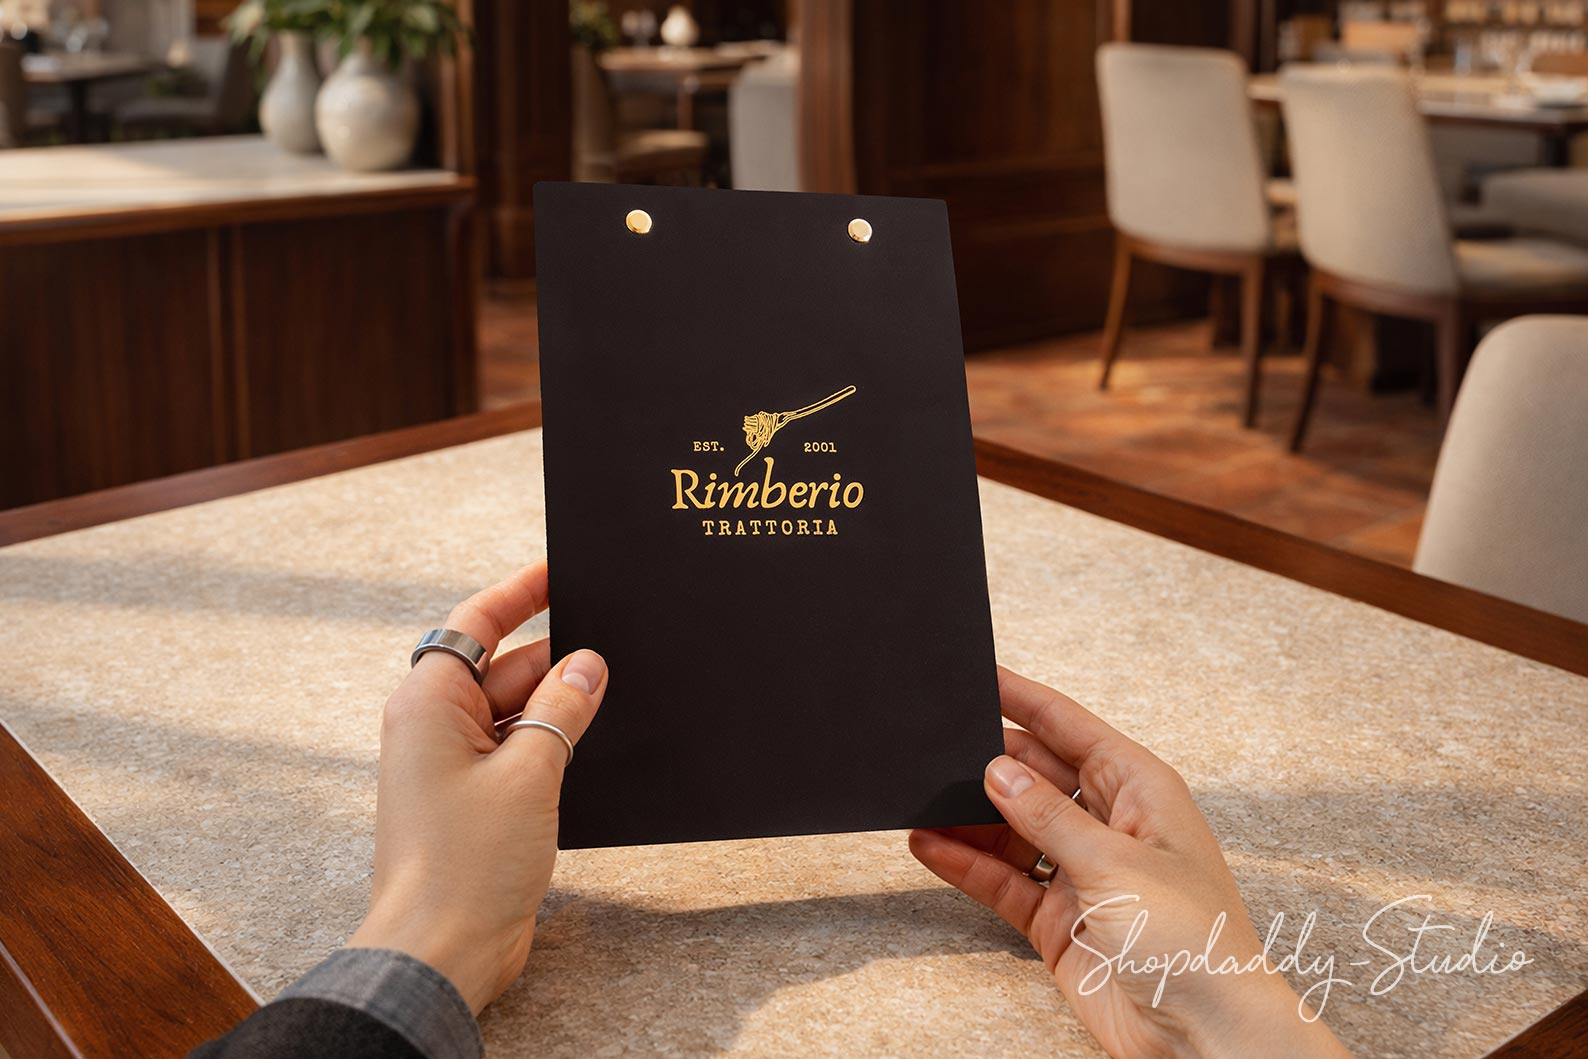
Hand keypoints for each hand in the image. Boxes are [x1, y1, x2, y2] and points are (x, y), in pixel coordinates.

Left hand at [346, 562, 606, 1013]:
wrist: (441, 951)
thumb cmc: (466, 865)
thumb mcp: (529, 772)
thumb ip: (561, 708)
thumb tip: (587, 663)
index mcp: (429, 702)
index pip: (476, 623)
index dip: (520, 592)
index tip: (559, 569)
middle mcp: (435, 726)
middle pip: (504, 668)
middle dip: (558, 659)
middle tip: (618, 647)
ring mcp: (454, 766)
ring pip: (517, 712)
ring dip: (560, 708)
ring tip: (616, 697)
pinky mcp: (475, 802)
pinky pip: (519, 752)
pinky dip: (554, 745)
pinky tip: (595, 747)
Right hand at [910, 667, 1352, 1058]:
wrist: (1205, 1037)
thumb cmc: (1194, 941)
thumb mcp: (1115, 865)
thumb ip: (1047, 817)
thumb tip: (997, 769)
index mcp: (1139, 791)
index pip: (1071, 728)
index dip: (1025, 699)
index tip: (979, 674)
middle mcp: (1109, 825)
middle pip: (1036, 776)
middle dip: (987, 762)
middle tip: (933, 745)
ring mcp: (1081, 873)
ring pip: (1012, 829)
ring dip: (969, 817)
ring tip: (917, 797)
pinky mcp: (1058, 920)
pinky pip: (1003, 879)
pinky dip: (966, 863)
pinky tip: (927, 845)